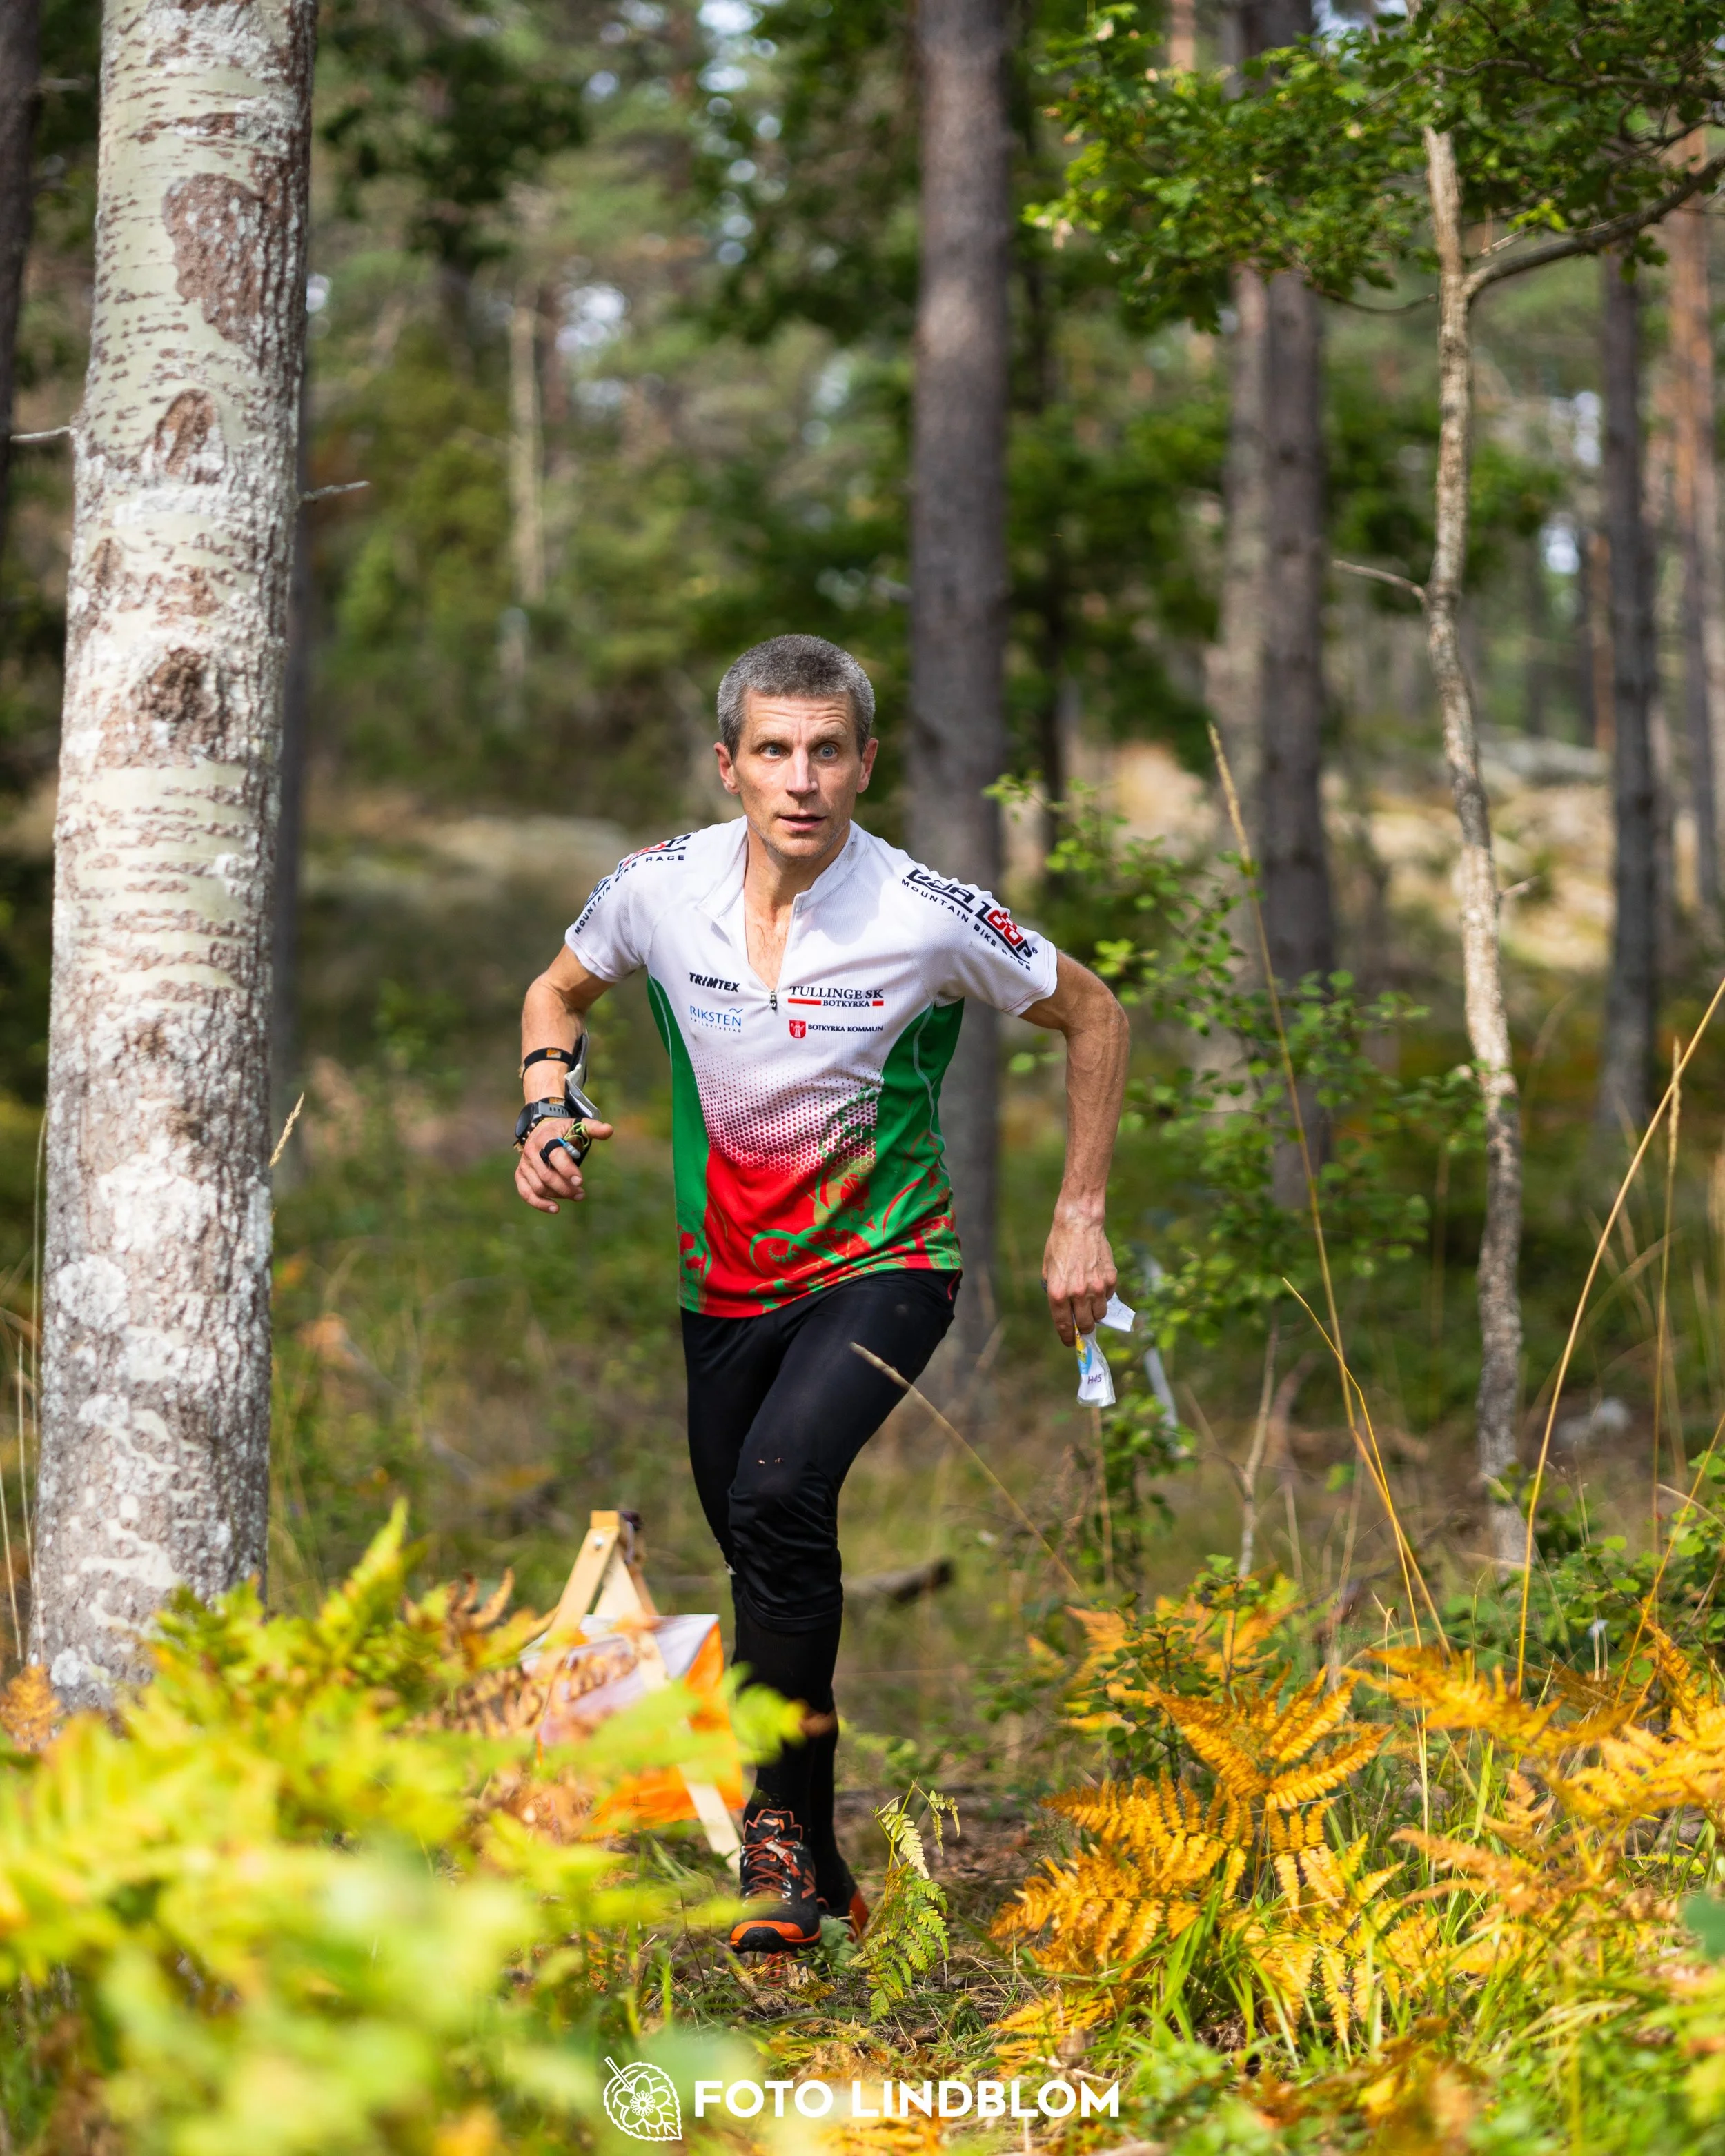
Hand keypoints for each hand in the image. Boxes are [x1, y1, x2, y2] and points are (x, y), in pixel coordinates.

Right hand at [513, 1116, 613, 1214]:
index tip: (581, 1181)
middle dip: (565, 1187)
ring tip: (577, 1196)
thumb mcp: (578, 1125)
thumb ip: (593, 1128)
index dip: (567, 1170)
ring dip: (558, 1195)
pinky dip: (539, 1203)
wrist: (542, 1130)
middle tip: (581, 1194)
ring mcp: (525, 1164)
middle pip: (547, 1175)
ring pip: (538, 1186)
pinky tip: (555, 1209)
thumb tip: (609, 1130)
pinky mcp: (521, 1175)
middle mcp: (532, 1151)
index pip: (555, 1156)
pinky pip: (525, 1193)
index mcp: (546, 1138)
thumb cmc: (563, 1131)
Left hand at [1042, 1212, 1117, 1346]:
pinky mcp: (1110, 1278)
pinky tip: (1097, 1284)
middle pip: (1086, 1325)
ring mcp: (1096, 1287)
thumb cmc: (1059, 1245)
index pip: (1064, 1325)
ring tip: (1089, 1302)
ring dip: (1095, 1313)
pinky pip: (1108, 1297)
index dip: (1067, 1338)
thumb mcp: (1047, 1270)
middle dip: (1084, 1329)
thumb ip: (1054, 1291)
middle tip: (1082, 1324)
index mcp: (1058, 1293)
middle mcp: (1078, 1294)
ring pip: (1100, 1315)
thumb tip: (1065, 1310)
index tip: (1070, 1342)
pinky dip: (1103, 1296)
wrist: (1079, 1223)